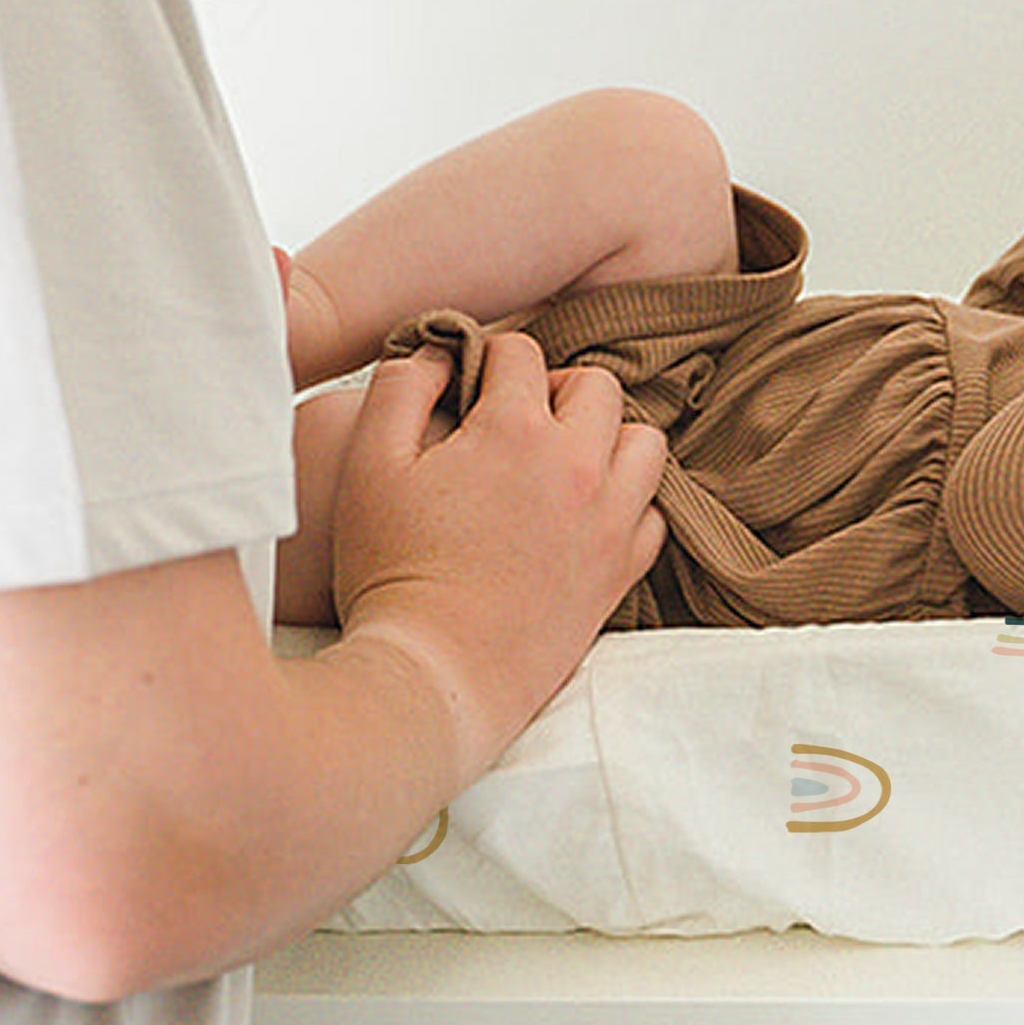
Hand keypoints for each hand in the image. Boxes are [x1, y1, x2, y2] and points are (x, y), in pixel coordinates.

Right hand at [328, 334, 664, 765]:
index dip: (488, 360)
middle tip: (516, 423)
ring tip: (562, 461)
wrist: (436, 673)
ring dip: (608, 437)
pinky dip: (630, 501)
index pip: (522, 352)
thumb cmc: (393, 571)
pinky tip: (587, 513)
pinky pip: (654, 511)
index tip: (469, 391)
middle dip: (556, 389)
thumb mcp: (368, 464)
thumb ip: (402, 388)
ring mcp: (610, 520)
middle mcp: (578, 467)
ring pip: (644, 442)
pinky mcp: (622, 569)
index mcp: (516, 431)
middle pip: (597, 386)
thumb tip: (439, 353)